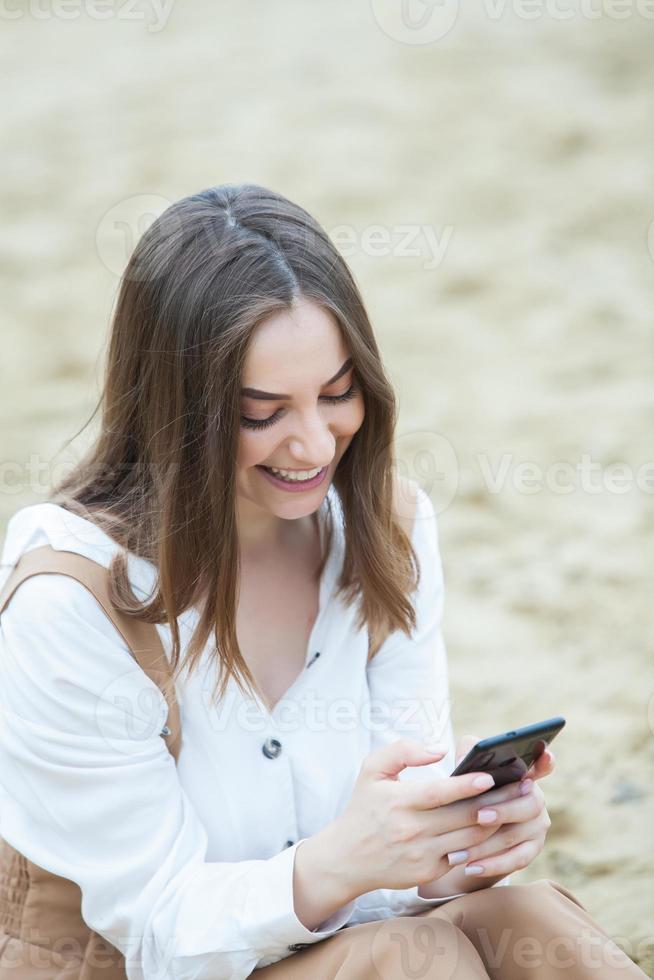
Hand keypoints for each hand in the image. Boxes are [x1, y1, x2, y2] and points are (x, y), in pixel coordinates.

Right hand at [319, 736, 521, 897]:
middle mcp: (411, 830)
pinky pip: (463, 855)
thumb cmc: (365, 807)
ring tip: (513, 805)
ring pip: (469, 838)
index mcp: (399, 802)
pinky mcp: (429, 872)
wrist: (346, 858)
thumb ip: (402, 751)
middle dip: (494, 802)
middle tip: (519, 788)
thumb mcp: (372, 770)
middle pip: (462, 816)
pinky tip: (496, 828)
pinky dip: (480, 842)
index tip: (489, 777)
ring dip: (494, 822)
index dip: (466, 785)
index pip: (439, 793)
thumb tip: (439, 749)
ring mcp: (422, 854)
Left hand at [448, 733, 553, 877]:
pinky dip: (492, 864)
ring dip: (485, 843)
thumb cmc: (467, 794)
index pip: (541, 764)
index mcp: (523, 774)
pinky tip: (471, 867)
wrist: (466, 833)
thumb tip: (465, 758)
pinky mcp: (532, 850)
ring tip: (460, 849)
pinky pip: (515, 859)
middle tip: (480, 816)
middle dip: (502, 810)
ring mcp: (537, 825)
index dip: (545, 760)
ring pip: (515, 834)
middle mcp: (535, 798)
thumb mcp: (465, 773)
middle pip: (527, 804)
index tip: (546, 755)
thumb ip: (467, 758)